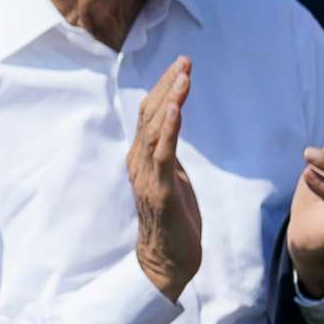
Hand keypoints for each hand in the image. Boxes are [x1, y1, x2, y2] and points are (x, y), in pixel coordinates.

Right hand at [127, 57, 202, 300]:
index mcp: (142, 160)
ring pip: (155, 129)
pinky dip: (168, 129)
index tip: (180, 66)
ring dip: (169, 100)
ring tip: (183, 77)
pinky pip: (163, 154)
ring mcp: (147, 176)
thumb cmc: (171, 224)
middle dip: (168, 86)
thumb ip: (168, 157)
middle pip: (150, 116)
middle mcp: (138, 163)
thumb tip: (169, 133)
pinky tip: (175, 109)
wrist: (166, 262)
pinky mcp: (160, 190)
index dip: (163, 89)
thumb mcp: (173, 180)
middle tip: (184, 61)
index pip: (149, 116)